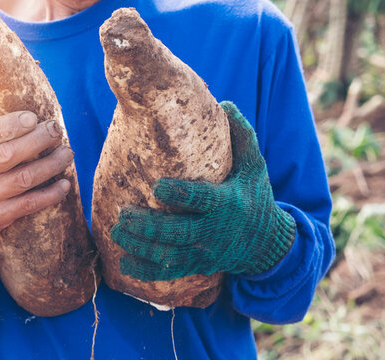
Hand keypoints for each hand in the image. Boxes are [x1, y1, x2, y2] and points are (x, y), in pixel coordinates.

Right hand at [0, 102, 73, 247]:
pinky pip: (28, 205)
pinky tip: (65, 184)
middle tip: (56, 130)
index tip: (33, 117)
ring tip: (67, 153)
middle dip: (37, 141)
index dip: (10, 125)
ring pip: (22, 179)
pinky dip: (49, 195)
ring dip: (50, 165)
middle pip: (7, 155)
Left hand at [111, 101, 295, 280]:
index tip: (156, 186)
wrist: (268, 244)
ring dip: (140, 247)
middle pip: (179, 232)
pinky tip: (122, 264)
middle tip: (122, 214)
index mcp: (227, 204)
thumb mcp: (254, 167)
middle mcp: (215, 232)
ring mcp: (205, 252)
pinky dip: (145, 271)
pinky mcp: (198, 266)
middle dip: (149, 226)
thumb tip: (224, 103)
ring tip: (115, 232)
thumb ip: (241, 135)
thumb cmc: (255, 197)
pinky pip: (170, 273)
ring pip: (170, 255)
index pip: (202, 200)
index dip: (180, 195)